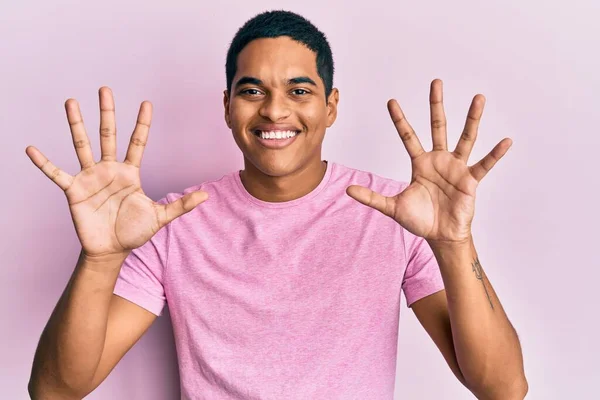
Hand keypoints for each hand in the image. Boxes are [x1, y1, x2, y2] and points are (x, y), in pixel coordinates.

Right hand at [26, 87, 208, 258]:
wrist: (112, 250)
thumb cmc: (135, 232)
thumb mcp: (160, 217)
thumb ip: (182, 205)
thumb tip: (206, 196)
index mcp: (130, 172)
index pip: (137, 142)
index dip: (142, 123)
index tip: (146, 103)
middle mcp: (110, 169)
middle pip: (108, 135)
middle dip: (107, 112)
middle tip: (104, 89)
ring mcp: (90, 177)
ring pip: (82, 145)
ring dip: (76, 124)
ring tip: (71, 102)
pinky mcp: (74, 190)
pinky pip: (56, 173)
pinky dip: (44, 163)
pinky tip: (32, 149)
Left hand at [346, 79, 510, 244]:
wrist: (441, 236)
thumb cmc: (420, 220)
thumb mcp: (392, 207)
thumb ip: (372, 197)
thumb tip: (348, 189)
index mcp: (420, 163)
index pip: (408, 136)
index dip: (399, 120)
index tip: (392, 101)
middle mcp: (439, 160)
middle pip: (437, 126)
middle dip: (436, 105)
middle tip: (436, 82)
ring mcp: (456, 167)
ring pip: (465, 138)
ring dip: (472, 119)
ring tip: (479, 98)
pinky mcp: (470, 180)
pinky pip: (484, 164)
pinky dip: (495, 154)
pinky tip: (506, 141)